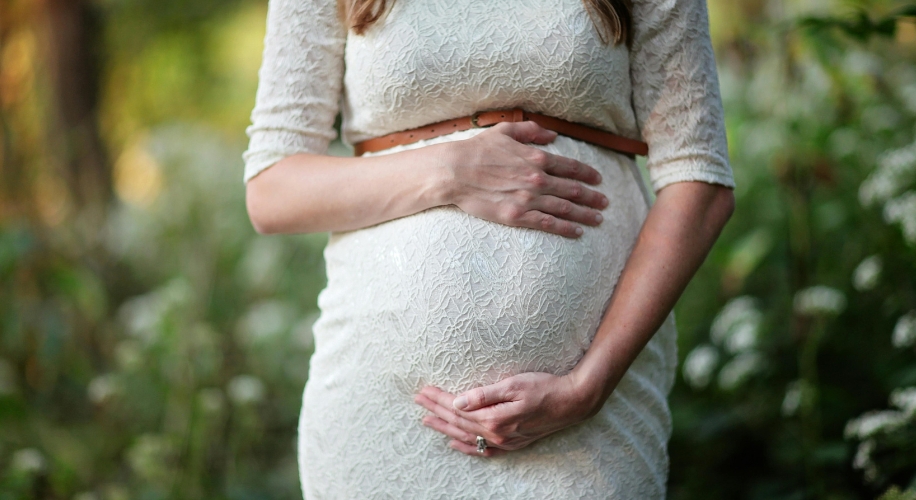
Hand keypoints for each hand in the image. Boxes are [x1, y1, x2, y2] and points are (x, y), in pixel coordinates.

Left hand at [413, 372, 600, 456]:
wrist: (572, 402)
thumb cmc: (544, 387)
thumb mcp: (513, 384)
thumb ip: (484, 395)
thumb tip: (458, 401)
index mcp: (494, 418)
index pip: (457, 407)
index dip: (439, 398)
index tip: (423, 390)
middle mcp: (497, 433)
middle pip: (458, 422)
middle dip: (436, 410)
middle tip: (418, 400)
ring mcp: (505, 441)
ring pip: (466, 435)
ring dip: (445, 427)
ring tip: (427, 420)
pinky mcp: (513, 443)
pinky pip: (483, 449)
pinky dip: (466, 447)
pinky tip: (454, 443)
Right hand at [440, 121, 608, 238]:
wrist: (455, 172)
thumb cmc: (476, 150)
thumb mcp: (504, 131)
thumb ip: (531, 131)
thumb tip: (552, 135)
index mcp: (536, 158)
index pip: (570, 167)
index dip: (587, 174)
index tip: (598, 180)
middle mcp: (538, 179)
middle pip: (573, 190)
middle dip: (592, 197)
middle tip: (605, 202)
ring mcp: (529, 199)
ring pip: (565, 208)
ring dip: (585, 214)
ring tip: (598, 219)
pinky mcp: (518, 216)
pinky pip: (548, 223)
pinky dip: (566, 228)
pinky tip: (577, 232)